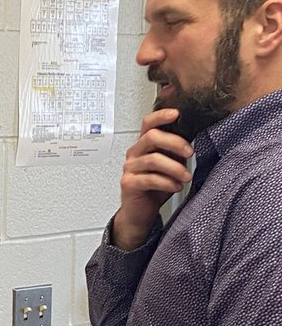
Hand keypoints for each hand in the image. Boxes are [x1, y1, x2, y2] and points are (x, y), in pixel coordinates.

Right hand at [112, 108, 193, 250]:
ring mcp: (130, 168)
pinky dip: (167, 183)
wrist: (141, 212)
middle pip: (151, 137)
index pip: (148, 123)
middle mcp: (134, 153)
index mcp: (144, 145)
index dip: (161, 116)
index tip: (177, 114)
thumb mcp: (171, 164)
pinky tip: (177, 187)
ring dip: (175, 168)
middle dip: (175, 143)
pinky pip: (150, 179)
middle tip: (190, 153)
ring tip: (187, 177)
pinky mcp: (129, 183)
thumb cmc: (156, 187)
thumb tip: (196, 134)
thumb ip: (177, 150)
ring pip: (153, 160)